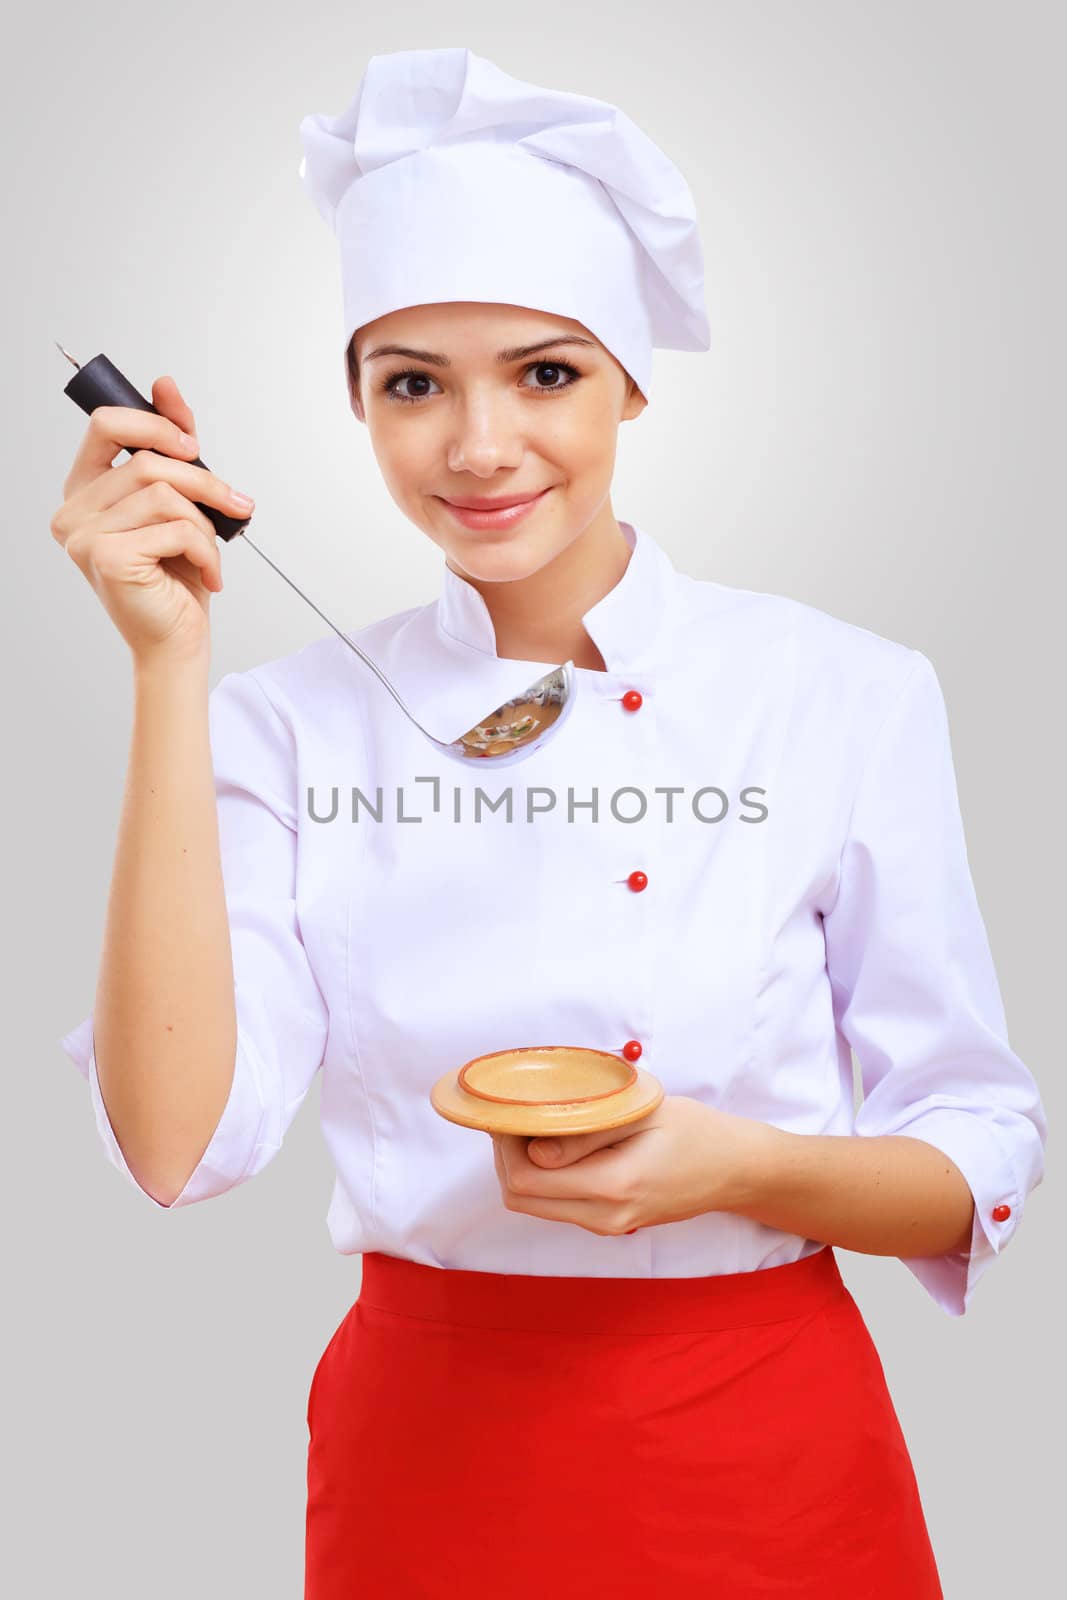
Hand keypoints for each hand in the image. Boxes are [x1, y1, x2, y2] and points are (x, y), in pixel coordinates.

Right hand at [50, 376, 252, 665]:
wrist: (177, 642)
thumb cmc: (176, 577)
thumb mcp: (180, 504)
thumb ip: (173, 448)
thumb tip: (165, 384)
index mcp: (84, 491)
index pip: (106, 424)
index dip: (155, 423)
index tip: (193, 443)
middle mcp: (73, 511)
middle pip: (147, 461)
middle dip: (204, 481)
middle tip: (238, 506)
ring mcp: (84, 535)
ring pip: (165, 494)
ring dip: (206, 524)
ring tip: (213, 554)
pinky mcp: (107, 557)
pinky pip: (174, 529)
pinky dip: (206, 551)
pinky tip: (208, 576)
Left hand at [489, 1095, 774, 1236]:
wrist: (734, 1169)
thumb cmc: (694, 1131)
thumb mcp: (642, 1114)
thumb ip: (587, 1133)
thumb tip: (532, 1148)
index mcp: (613, 1185)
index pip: (526, 1178)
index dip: (506, 1142)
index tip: (512, 1107)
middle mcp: (605, 1217)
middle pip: (519, 1197)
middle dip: (507, 1154)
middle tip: (519, 1114)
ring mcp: (606, 1226)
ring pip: (534, 1204)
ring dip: (523, 1165)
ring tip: (539, 1124)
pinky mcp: (609, 1223)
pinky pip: (557, 1204)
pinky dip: (545, 1176)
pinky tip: (559, 1143)